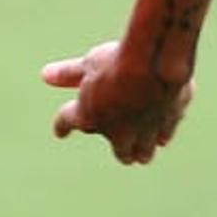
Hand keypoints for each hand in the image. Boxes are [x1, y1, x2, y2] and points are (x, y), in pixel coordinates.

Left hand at [41, 40, 193, 165]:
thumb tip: (45, 75)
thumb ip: (69, 74)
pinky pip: (165, 133)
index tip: (60, 132)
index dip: (62, 126)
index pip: (68, 122)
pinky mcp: (170, 122)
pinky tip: (163, 130)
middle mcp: (117, 133)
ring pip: (144, 152)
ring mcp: (145, 132)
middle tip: (122, 151)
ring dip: (142, 151)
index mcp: (88, 117)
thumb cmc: (117, 61)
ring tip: (142, 154)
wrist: (155, 63)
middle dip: (120, 150)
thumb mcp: (90, 63)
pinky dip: (162, 131)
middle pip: (120, 151)